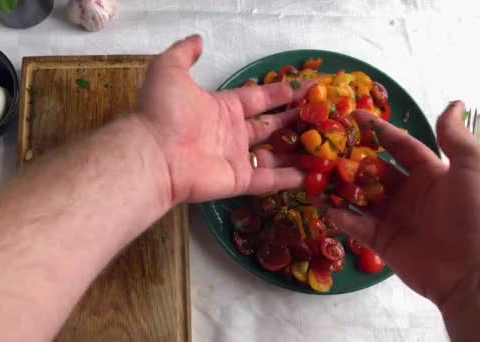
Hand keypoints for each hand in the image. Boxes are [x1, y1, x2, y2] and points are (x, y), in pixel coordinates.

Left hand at [136, 35, 310, 203]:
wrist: (155, 153)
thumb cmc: (164, 111)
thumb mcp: (169, 70)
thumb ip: (184, 53)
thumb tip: (197, 40)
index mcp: (221, 108)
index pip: (258, 98)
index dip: (279, 92)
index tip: (303, 86)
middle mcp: (232, 133)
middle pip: (269, 125)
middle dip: (293, 119)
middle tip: (321, 114)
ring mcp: (236, 158)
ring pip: (274, 154)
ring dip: (296, 150)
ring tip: (325, 144)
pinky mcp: (239, 180)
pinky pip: (269, 180)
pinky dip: (290, 178)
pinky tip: (313, 175)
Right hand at [328, 102, 479, 304]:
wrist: (476, 269)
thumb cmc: (477, 212)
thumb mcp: (474, 165)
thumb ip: (454, 136)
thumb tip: (455, 102)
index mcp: (433, 173)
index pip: (400, 146)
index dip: (379, 131)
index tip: (354, 115)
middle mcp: (411, 193)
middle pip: (375, 170)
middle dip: (353, 158)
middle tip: (326, 147)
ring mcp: (396, 218)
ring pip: (362, 197)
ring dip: (341, 186)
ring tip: (315, 174)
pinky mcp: (384, 242)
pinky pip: (357, 226)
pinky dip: (341, 216)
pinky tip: (323, 205)